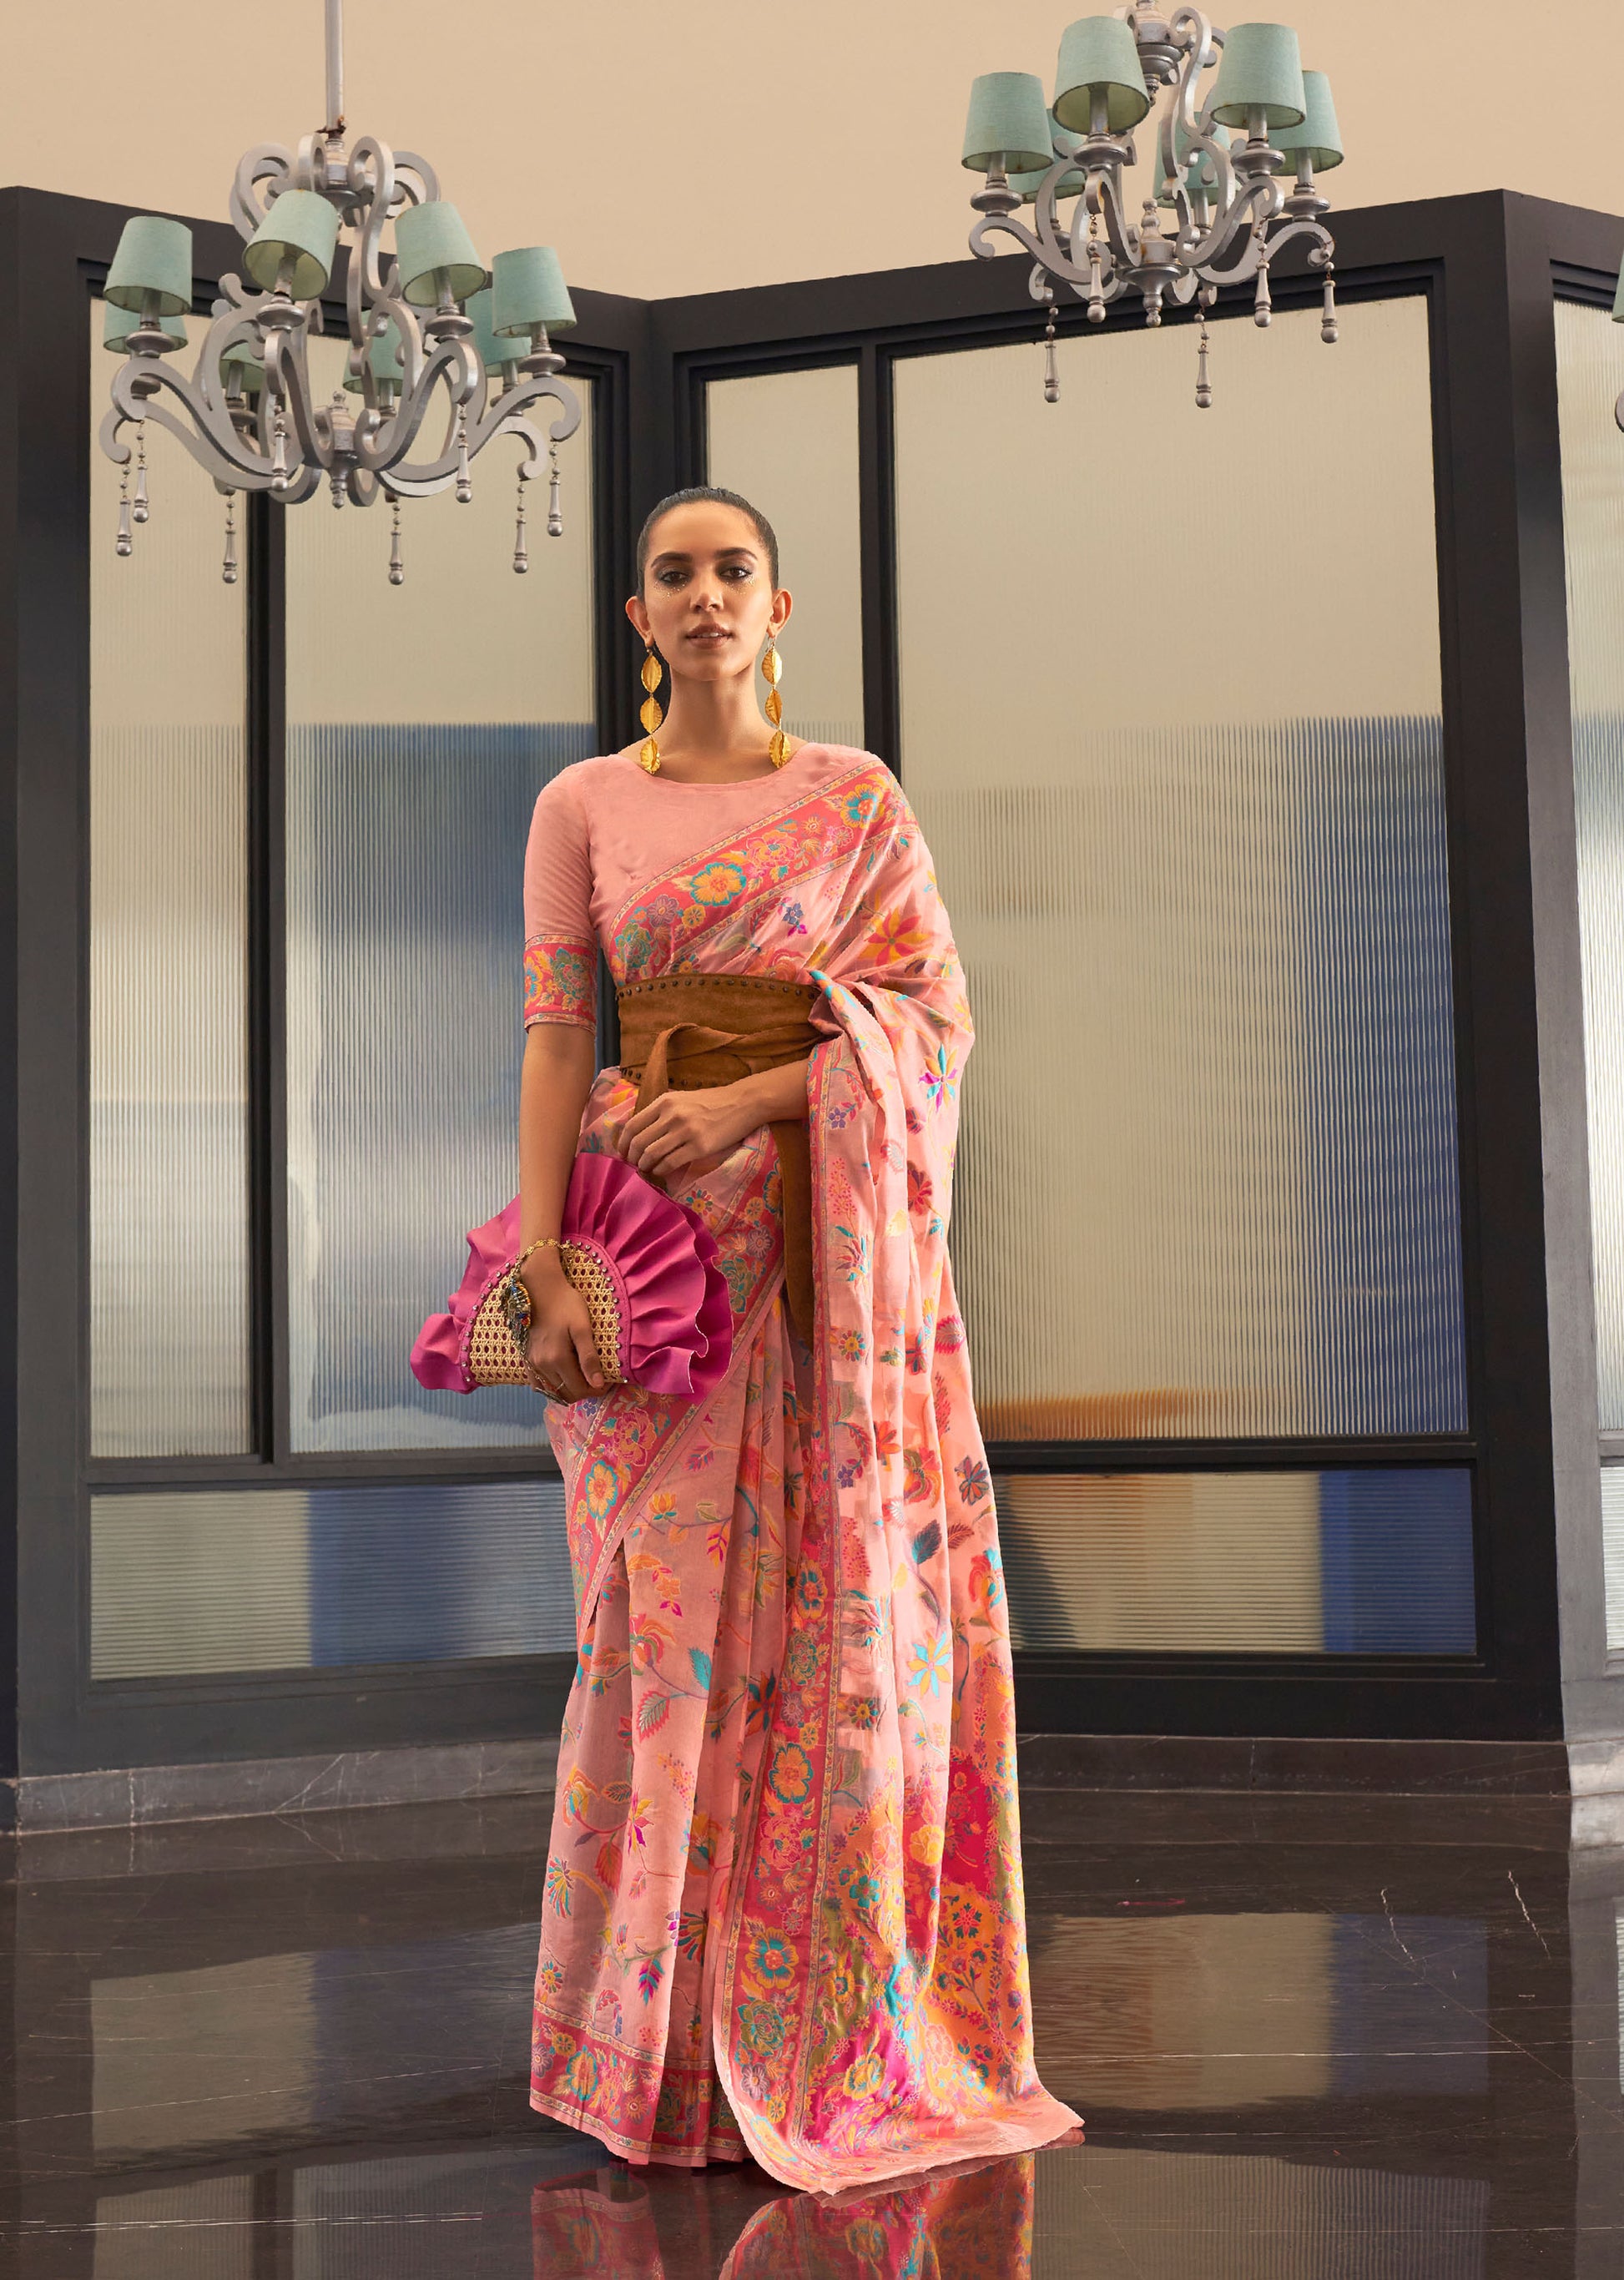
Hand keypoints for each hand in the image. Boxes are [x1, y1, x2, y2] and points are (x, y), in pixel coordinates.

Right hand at [522, 1255, 604, 1403]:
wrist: (541, 1288)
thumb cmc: (566, 1304)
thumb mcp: (583, 1328)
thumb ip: (589, 1358)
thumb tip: (597, 1384)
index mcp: (557, 1360)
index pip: (579, 1389)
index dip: (596, 1390)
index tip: (606, 1382)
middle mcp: (542, 1366)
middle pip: (566, 1393)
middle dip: (584, 1391)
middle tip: (596, 1379)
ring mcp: (532, 1363)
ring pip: (552, 1390)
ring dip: (568, 1389)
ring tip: (582, 1376)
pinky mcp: (526, 1358)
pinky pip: (537, 1383)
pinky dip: (551, 1386)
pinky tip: (561, 1376)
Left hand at [618, 1081, 757, 1184]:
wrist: (743, 1103)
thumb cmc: (712, 1102)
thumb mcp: (682, 1099)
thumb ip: (661, 1112)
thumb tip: (640, 1133)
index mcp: (665, 1102)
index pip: (632, 1125)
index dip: (623, 1143)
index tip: (622, 1153)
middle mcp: (671, 1115)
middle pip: (639, 1142)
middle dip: (632, 1158)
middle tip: (633, 1165)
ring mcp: (685, 1131)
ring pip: (652, 1154)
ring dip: (645, 1166)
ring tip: (646, 1169)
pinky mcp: (699, 1147)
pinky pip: (670, 1163)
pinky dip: (661, 1170)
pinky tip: (661, 1172)